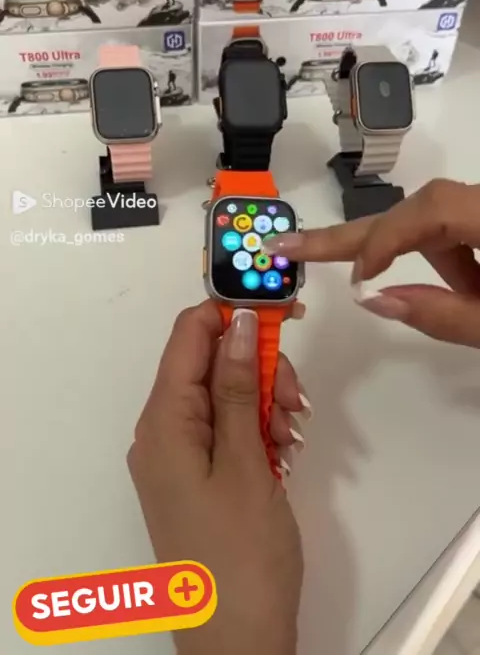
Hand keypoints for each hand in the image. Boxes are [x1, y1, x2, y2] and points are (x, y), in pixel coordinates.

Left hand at [128, 301, 310, 654]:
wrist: (237, 642)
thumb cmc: (240, 551)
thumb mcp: (245, 462)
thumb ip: (240, 388)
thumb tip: (238, 324)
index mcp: (163, 421)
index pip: (187, 336)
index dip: (231, 313)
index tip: (282, 310)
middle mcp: (162, 431)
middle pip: (210, 365)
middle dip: (259, 369)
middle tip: (297, 398)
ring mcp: (179, 456)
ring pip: (226, 397)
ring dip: (266, 403)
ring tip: (293, 438)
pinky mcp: (198, 476)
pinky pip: (227, 431)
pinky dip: (259, 431)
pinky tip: (285, 452)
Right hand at [264, 179, 479, 347]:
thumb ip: (441, 315)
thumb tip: (373, 300)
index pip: (427, 210)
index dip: (384, 241)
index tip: (358, 282)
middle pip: (415, 206)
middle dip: (355, 235)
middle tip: (290, 246)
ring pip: (433, 219)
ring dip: (412, 256)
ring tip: (421, 296)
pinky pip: (456, 228)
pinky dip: (444, 259)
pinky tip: (464, 291)